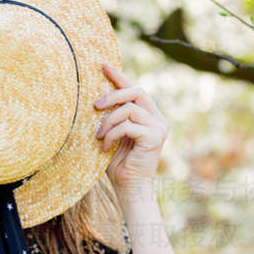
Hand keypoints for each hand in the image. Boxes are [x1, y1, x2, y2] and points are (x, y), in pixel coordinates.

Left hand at [93, 62, 167, 198]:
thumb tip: (95, 96)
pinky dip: (111, 134)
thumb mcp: (112, 134)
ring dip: (108, 121)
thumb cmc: (117, 163)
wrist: (129, 188)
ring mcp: (158, 127)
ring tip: (98, 137)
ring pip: (129, 109)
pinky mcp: (155, 137)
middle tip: (94, 106)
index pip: (134, 89)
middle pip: (136, 91)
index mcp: (148, 115)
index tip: (102, 65)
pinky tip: (105, 147)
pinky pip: (128, 125)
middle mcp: (157, 118)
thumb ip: (111, 116)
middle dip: (112, 95)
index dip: (119, 76)